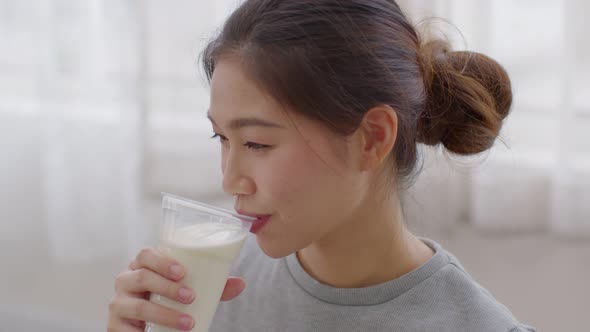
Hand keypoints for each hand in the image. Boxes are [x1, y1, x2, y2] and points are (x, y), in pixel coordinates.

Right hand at [107, 247, 245, 330]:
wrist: (146, 326)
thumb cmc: (167, 300)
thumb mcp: (188, 291)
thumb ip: (212, 286)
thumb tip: (240, 283)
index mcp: (142, 266)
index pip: (145, 254)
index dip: (162, 261)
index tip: (183, 272)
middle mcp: (126, 280)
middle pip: (142, 276)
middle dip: (168, 287)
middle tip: (191, 297)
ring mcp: (118, 303)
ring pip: (139, 305)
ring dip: (165, 314)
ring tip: (188, 323)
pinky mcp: (114, 326)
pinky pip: (126, 330)